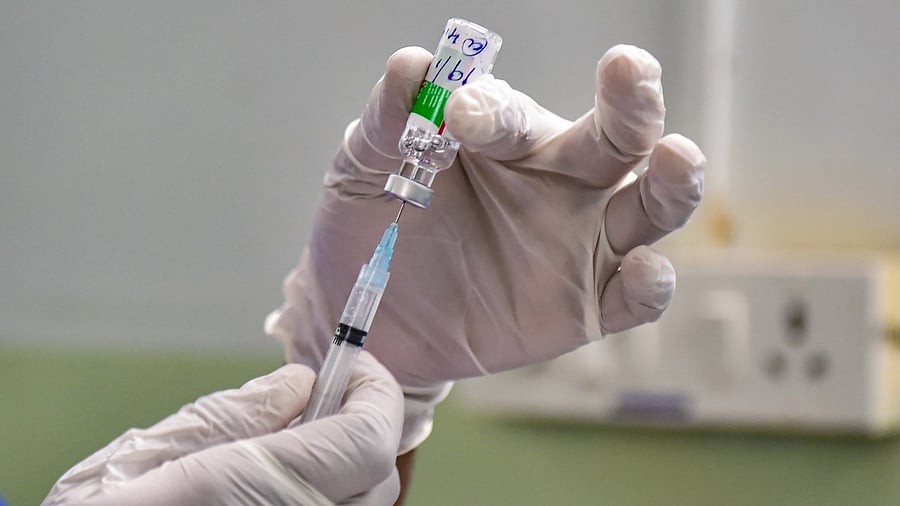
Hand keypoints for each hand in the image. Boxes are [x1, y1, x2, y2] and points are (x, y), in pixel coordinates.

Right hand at [44, 352, 403, 505]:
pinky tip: (284, 479)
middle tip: (325, 394)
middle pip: (378, 476)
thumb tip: (299, 382)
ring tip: (300, 437)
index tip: (355, 363)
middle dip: (364, 423)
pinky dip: (333, 495)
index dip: (375, 392)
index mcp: (256, 492)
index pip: (367, 439)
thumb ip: (230, 417)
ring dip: (350, 464)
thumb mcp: (140, 460)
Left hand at [267, 44, 704, 446]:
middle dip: (632, 102)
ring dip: (671, 182)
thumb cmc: (376, 225)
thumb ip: (388, 121)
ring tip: (677, 157)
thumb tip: (412, 65)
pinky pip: (633, 297)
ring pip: (649, 208)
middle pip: (618, 137)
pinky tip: (647, 269)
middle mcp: (559, 183)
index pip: (516, 116)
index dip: (495, 111)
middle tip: (628, 70)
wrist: (369, 317)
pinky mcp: (586, 308)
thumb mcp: (366, 168)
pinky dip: (650, 284)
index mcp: (508, 140)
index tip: (461, 113)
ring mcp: (578, 246)